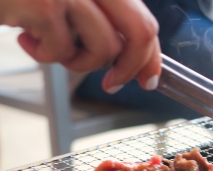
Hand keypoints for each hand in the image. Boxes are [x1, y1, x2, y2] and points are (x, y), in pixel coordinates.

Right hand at [0, 0, 160, 92]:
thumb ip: (101, 15)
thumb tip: (131, 56)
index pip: (144, 19)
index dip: (151, 55)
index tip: (148, 77)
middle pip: (141, 32)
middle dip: (132, 66)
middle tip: (115, 84)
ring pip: (104, 48)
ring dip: (78, 60)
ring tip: (51, 45)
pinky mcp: (45, 4)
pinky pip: (62, 52)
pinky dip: (43, 55)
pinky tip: (24, 35)